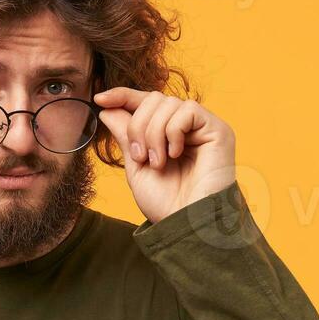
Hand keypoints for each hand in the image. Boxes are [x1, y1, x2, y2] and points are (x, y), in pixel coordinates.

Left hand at [93, 87, 236, 224]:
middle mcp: (188, 127)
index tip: (100, 99)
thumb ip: (125, 135)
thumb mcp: (136, 166)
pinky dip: (173, 131)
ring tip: (158, 162)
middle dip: (138, 125)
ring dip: (154, 133)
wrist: (187, 224)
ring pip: (168, 103)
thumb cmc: (166, 202)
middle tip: (140, 156)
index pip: (146, 102)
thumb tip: (107, 108)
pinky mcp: (218, 130)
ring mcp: (204, 127)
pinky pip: (188, 110)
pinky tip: (176, 154)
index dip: (123, 95)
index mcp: (169, 134)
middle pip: (153, 99)